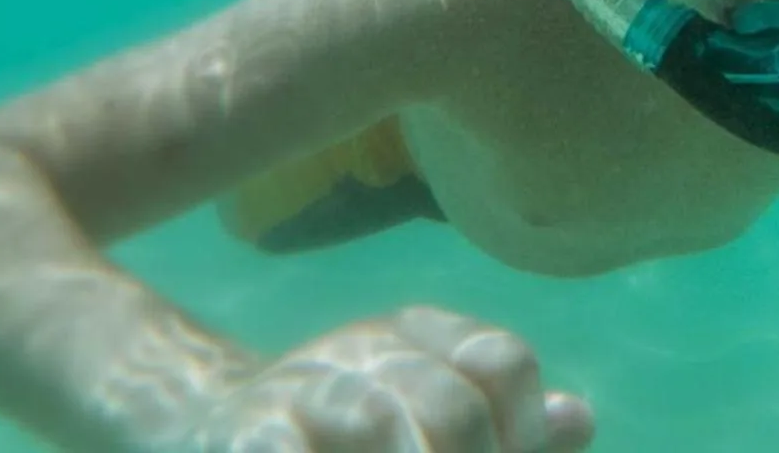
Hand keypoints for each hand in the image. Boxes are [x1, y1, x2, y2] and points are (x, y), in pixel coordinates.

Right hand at [174, 307, 594, 452]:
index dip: (523, 431)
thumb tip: (578, 417)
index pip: (501, 362)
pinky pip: (286, 452)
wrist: (200, 422)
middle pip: (448, 401)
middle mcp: (364, 348)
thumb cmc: (335, 435)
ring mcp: (300, 387)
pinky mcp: (242, 434)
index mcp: (416, 338)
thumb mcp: (419, 419)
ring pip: (375, 419)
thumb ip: (500, 429)